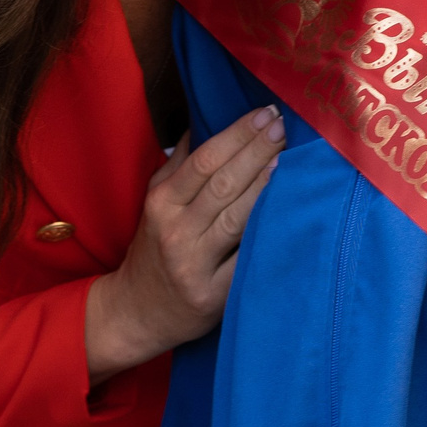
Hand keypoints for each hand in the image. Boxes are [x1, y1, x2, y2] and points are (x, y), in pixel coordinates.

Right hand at [84, 106, 285, 381]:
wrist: (136, 313)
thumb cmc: (152, 252)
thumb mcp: (155, 205)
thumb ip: (178, 167)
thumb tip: (203, 122)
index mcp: (161, 204)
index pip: (204, 162)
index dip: (237, 135)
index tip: (265, 113)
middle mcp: (176, 231)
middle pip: (223, 184)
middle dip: (257, 151)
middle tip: (285, 126)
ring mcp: (194, 265)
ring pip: (237, 218)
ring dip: (266, 186)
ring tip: (289, 159)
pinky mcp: (213, 296)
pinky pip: (245, 261)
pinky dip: (267, 237)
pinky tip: (290, 215)